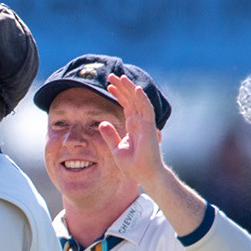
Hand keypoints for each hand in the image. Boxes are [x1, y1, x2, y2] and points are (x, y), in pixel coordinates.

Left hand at [98, 74, 166, 188]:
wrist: (144, 175)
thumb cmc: (133, 164)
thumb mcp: (116, 148)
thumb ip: (110, 135)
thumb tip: (101, 122)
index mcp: (132, 125)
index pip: (125, 105)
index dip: (118, 94)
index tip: (108, 85)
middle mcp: (139, 121)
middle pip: (131, 99)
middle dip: (122, 87)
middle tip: (111, 75)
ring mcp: (145, 123)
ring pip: (138, 101)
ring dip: (130, 88)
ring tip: (121, 77)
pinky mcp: (149, 128)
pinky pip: (146, 110)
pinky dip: (142, 99)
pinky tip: (135, 89)